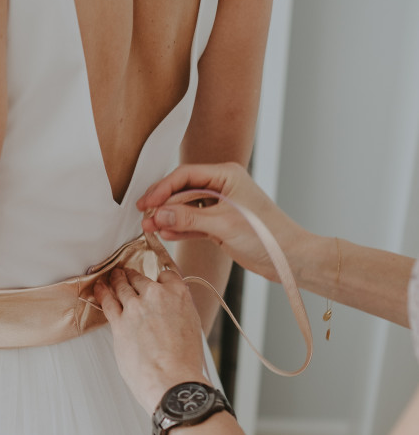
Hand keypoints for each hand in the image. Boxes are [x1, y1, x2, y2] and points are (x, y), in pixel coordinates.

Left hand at [94, 267, 207, 414]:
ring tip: (114, 277)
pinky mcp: (119, 322)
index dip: (160, 278)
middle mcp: (156, 296)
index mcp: (179, 295)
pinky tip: (100, 289)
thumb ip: (179, 314)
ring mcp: (136, 307)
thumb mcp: (192, 328)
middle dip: (134, 277)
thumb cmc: (185, 362)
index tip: (156, 280)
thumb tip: (170, 314)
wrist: (172, 379)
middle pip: (141, 279)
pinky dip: (103, 293)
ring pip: (122, 286)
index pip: (167, 275)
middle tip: (128, 275)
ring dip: (117, 280)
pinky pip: (107, 301)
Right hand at [138, 162, 309, 284]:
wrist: (290, 258)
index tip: (147, 203)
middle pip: (183, 191)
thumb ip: (188, 219)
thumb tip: (159, 215)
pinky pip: (194, 224)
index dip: (163, 188)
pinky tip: (165, 235)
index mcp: (226, 176)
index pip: (185, 176)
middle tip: (144, 218)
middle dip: (163, 205)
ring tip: (149, 228)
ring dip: (169, 219)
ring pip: (186, 209)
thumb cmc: (266, 235)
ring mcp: (221, 207)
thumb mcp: (223, 225)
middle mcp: (222, 187)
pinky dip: (180, 229)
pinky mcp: (220, 225)